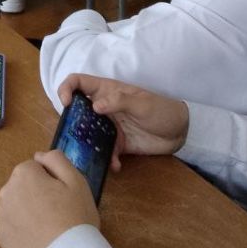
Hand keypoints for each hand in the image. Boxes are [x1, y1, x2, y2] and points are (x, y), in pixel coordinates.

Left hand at [0, 149, 98, 247]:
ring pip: (17, 205)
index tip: (63, 196)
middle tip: (58, 212)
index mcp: (23, 173)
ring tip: (49, 228)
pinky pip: (13, 225)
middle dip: (37, 193)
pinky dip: (23, 229)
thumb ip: (57, 159)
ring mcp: (1, 216)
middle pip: (24, 185)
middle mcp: (6, 191)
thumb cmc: (75, 217)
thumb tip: (39, 156)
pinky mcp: (1, 238)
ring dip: (29, 210)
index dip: (52, 180)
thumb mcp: (76, 180)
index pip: (36, 168)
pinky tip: (39, 240)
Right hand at [58, 74, 188, 170]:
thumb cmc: (162, 109)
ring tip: (89, 156)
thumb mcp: (143, 103)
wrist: (181, 132)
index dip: (67, 88)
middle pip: (77, 111)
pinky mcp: (117, 144)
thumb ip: (120, 101)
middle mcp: (104, 108)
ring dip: (86, 146)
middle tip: (72, 137)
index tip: (65, 103)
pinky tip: (115, 165)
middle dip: (71, 123)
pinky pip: (105, 152)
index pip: (79, 82)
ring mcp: (109, 127)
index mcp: (107, 91)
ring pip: (87, 135)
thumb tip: (95, 106)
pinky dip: (107, 160)